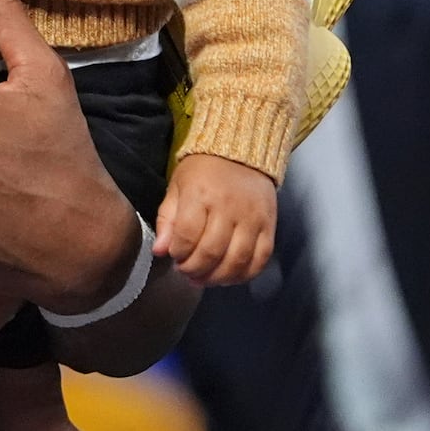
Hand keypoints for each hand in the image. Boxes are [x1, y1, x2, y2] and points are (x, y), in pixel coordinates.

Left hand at [155, 152, 275, 284]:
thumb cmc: (203, 171)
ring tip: (205, 278)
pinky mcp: (269, 225)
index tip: (174, 256)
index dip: (178, 254)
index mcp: (200, 194)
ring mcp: (252, 217)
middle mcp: (228, 207)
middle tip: (187, 272)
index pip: (187, 235)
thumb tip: (160, 251)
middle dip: (194, 269)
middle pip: (211, 252)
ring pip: (237, 260)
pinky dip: (245, 275)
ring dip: (218, 277)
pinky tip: (230, 276)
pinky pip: (260, 259)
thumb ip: (167, 220)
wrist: (240, 152)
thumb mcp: (177, 187)